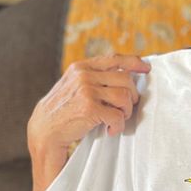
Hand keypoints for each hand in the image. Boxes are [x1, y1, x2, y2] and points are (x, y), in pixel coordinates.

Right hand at [27, 54, 148, 190]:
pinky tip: (110, 130)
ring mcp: (86, 90)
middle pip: (125, 79)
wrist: (44, 131)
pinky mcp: (89, 108)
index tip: (146, 68)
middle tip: (125, 110)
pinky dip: (118, 126)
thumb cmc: (63, 111)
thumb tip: (124, 76)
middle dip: (131, 96)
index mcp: (81, 67)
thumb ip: (93, 78)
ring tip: (117, 120)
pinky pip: (118, 115)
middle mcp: (84, 75)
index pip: (114, 59)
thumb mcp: (74, 86)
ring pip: (125, 96)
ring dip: (126, 112)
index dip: (134, 62)